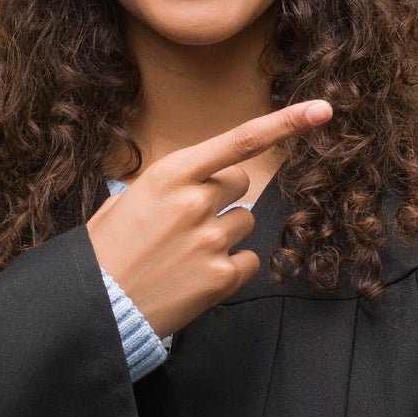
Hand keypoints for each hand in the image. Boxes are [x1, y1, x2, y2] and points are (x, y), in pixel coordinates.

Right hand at [85, 100, 332, 338]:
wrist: (96, 306)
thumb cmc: (107, 252)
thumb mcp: (127, 200)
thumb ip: (170, 185)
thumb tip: (200, 184)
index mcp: (170, 175)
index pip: (240, 141)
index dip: (286, 123)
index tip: (321, 109)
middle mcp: (195, 201)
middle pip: (242, 183)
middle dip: (224, 197)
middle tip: (189, 222)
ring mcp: (211, 240)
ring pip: (245, 222)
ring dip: (225, 235)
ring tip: (185, 255)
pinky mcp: (222, 276)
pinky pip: (248, 261)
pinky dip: (230, 269)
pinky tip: (197, 278)